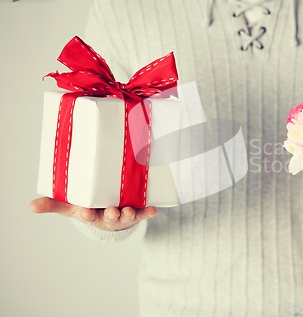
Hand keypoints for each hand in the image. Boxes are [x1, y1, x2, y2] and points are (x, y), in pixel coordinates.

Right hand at [30, 197, 156, 230]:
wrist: (109, 216)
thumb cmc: (89, 209)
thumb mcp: (70, 207)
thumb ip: (52, 205)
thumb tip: (30, 206)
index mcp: (92, 215)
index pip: (88, 215)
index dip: (87, 213)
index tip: (85, 211)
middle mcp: (108, 216)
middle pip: (109, 216)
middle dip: (110, 214)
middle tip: (111, 210)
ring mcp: (123, 214)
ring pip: (126, 215)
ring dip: (128, 213)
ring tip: (129, 210)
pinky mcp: (135, 212)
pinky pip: (142, 213)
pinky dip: (147, 212)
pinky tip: (154, 209)